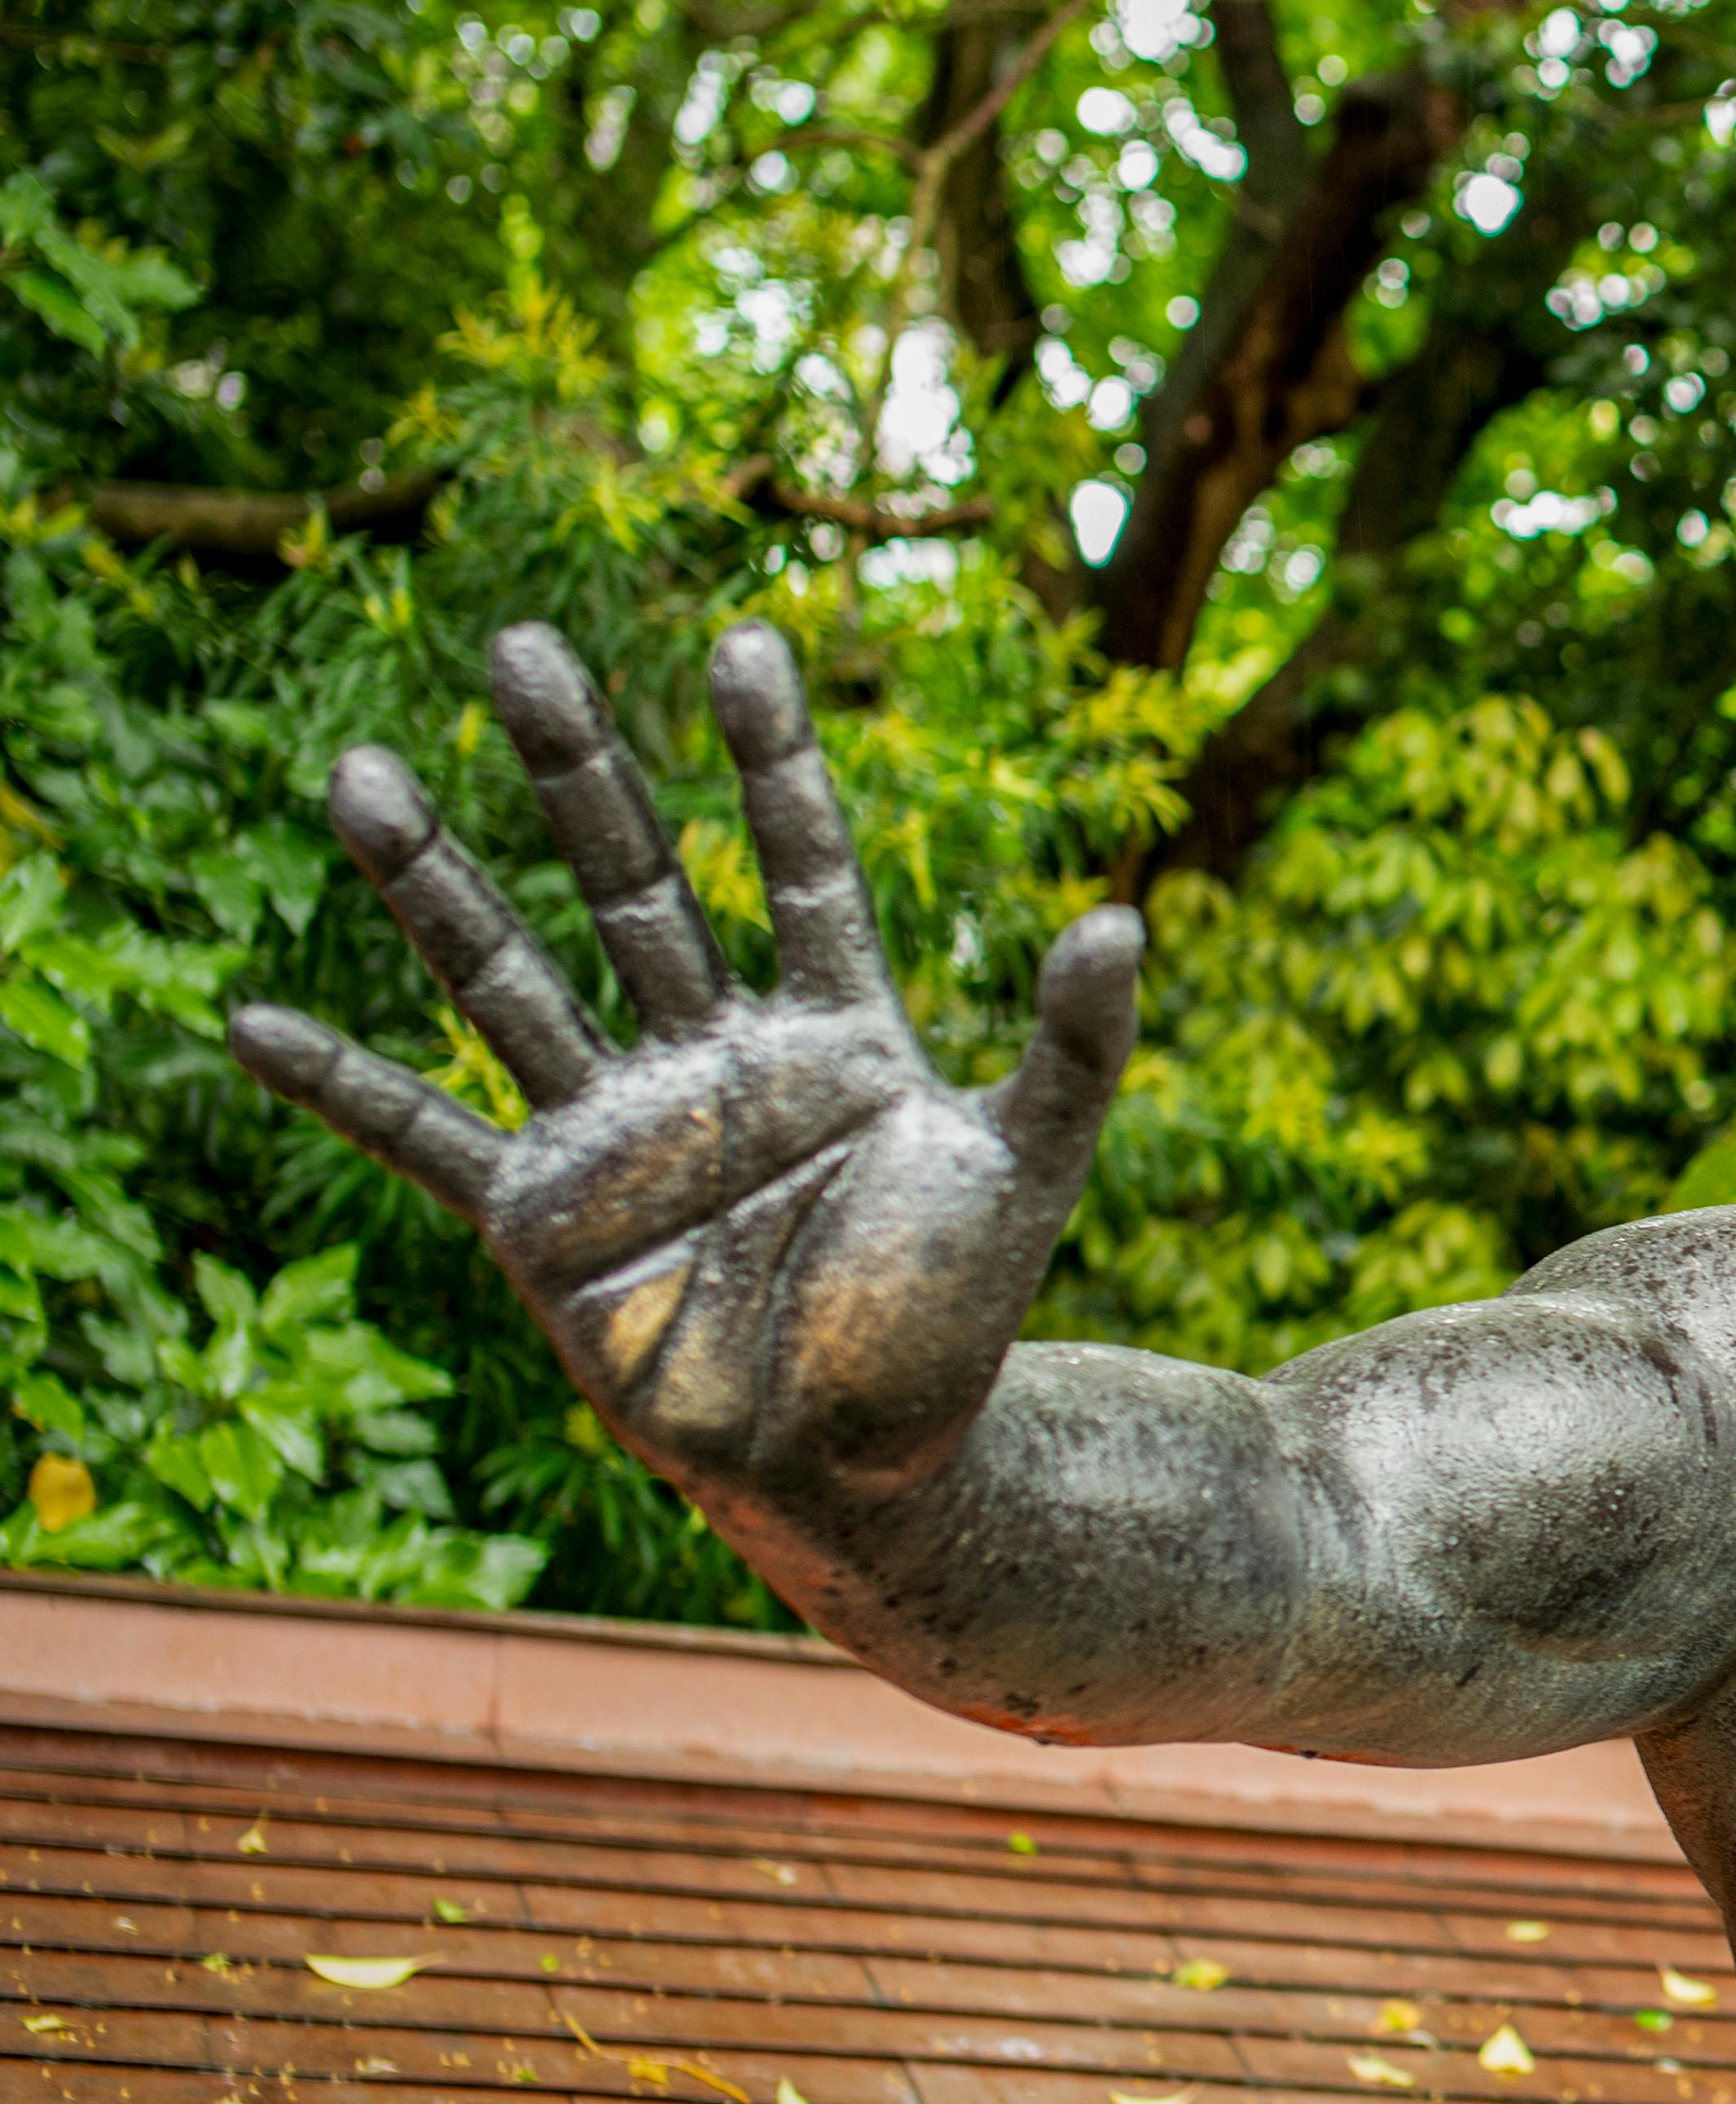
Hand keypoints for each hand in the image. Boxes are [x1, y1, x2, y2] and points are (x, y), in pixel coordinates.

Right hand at [228, 621, 1142, 1504]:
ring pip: (511, 976)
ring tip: (359, 771)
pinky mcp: (541, 1220)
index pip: (804, 864)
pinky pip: (422, 1137)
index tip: (743, 640)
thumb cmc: (950, 1319)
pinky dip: (340, 1087)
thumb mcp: (1026, 1173)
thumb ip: (1072, 1050)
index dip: (773, 760)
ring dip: (432, 879)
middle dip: (580, 769)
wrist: (870, 1464)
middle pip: (634, 882)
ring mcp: (619, 1131)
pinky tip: (248, 1021)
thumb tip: (1119, 918)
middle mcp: (713, 1057)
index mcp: (835, 1033)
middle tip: (517, 643)